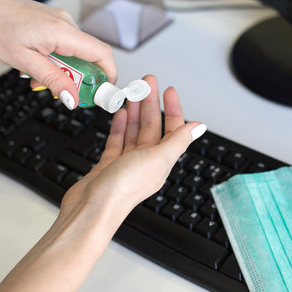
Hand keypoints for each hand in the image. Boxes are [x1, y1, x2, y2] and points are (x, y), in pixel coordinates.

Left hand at [0, 0, 116, 108]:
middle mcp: (65, 23)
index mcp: (62, 31)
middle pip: (89, 57)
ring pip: (74, 54)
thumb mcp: (23, 62)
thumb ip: (52, 80)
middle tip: (61, 93)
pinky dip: (56, 61)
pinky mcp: (50, 22)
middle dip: (79, 79)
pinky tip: (37, 66)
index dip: (108, 75)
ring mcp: (58, 21)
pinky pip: (63, 46)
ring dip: (62, 72)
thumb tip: (71, 97)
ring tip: (37, 79)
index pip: (101, 54)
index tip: (102, 93)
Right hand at [59, 74, 206, 226]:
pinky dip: (120, 126)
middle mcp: (146, 162)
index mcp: (161, 161)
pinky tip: (120, 113)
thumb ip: (177, 141)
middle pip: (152, 127)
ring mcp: (127, 164)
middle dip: (151, 103)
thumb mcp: (157, 159)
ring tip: (132, 92)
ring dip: (135, 111)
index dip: (172, 109)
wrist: (92, 209)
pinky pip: (117, 141)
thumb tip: (198, 126)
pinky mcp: (109, 165)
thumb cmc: (123, 189)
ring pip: (134, 131)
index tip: (168, 90)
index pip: (172, 129)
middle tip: (146, 82)